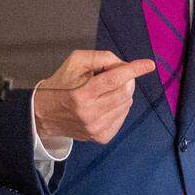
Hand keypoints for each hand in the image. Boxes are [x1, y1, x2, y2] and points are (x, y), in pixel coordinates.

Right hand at [33, 50, 155, 143]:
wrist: (45, 113)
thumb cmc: (62, 83)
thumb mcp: (76, 61)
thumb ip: (101, 57)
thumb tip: (124, 66)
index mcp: (82, 93)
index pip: (115, 79)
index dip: (134, 70)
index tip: (149, 65)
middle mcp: (90, 113)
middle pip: (124, 92)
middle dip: (127, 80)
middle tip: (116, 76)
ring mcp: (96, 128)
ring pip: (126, 104)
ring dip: (123, 93)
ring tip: (105, 91)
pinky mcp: (100, 137)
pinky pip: (123, 117)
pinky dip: (120, 106)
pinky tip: (106, 103)